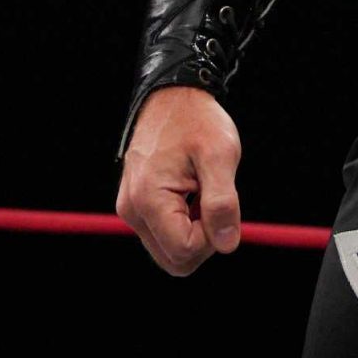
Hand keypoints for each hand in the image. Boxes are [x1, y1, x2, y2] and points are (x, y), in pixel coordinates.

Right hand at [115, 85, 244, 272]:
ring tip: (201, 191)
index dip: (213, 236)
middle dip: (203, 241)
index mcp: (149, 200)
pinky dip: (183, 223)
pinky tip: (191, 192)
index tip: (220, 201)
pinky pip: (163, 234)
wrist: (172, 96)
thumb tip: (226, 246)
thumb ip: (222, 203)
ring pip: (170, 251)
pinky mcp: (135, 206)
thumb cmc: (197, 121)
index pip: (186, 251)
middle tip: (213, 199)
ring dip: (193, 231)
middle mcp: (131, 211)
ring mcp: (130, 209)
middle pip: (175, 261)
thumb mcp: (220, 155)